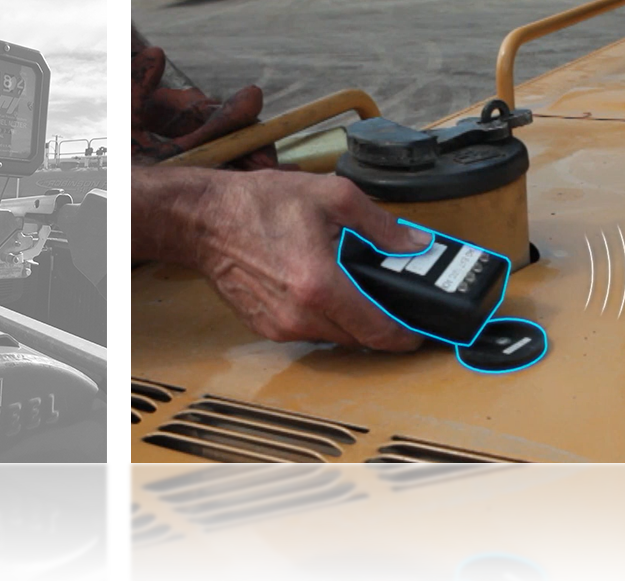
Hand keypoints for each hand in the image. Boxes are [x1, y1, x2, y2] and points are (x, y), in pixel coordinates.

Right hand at [135, 167, 431, 350]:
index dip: (405, 336)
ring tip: (360, 290)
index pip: (377, 331)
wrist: (203, 219)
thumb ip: (380, 225)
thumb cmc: (259, 204)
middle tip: (395, 302)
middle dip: (381, 324)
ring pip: (335, 337)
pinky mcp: (266, 328)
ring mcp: (281, 327)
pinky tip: (327, 291)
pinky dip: (325, 318)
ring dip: (352, 321)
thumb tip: (415, 244)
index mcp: (320, 286)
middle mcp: (300, 316)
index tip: (421, 333)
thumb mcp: (332, 197)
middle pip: (359, 339)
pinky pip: (310, 332)